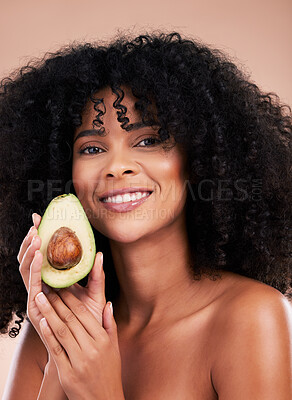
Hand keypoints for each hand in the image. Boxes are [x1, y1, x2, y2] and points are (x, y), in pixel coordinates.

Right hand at [17, 213, 109, 376]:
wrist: (81, 348)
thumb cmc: (87, 321)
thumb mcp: (95, 295)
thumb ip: (97, 276)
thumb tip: (100, 254)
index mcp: (55, 279)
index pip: (44, 253)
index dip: (42, 235)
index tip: (41, 217)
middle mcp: (43, 285)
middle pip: (32, 257)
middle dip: (32, 238)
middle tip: (36, 222)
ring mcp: (37, 294)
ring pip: (27, 268)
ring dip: (30, 251)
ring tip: (37, 237)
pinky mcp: (35, 307)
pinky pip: (30, 285)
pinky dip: (33, 271)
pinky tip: (37, 258)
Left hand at [34, 278, 123, 399]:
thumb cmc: (110, 372)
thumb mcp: (114, 347)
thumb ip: (110, 324)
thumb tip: (107, 304)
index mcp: (103, 339)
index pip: (84, 313)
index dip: (71, 299)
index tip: (62, 287)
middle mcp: (91, 348)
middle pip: (71, 319)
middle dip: (57, 301)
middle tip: (48, 288)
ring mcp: (79, 361)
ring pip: (61, 331)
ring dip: (49, 313)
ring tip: (40, 299)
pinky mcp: (67, 373)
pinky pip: (56, 349)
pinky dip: (48, 334)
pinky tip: (42, 322)